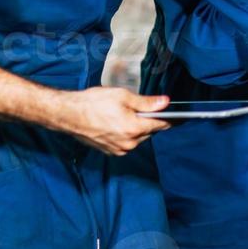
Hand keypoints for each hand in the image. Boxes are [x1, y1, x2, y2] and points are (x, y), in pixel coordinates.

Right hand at [52, 87, 170, 155]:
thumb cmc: (93, 103)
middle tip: (142, 108)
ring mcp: (119, 150)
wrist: (68, 114)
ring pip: (138, 138)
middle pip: (150, 132)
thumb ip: (146, 102)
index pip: (161, 125)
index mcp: (134, 129)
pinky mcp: (110, 152)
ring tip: (125, 114)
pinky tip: (117, 122)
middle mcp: (128, 144)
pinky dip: (127, 134)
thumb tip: (165, 103)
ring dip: (138, 127)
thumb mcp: (123, 96)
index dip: (170, 118)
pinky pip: (127, 143)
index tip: (179, 116)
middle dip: (150, 120)